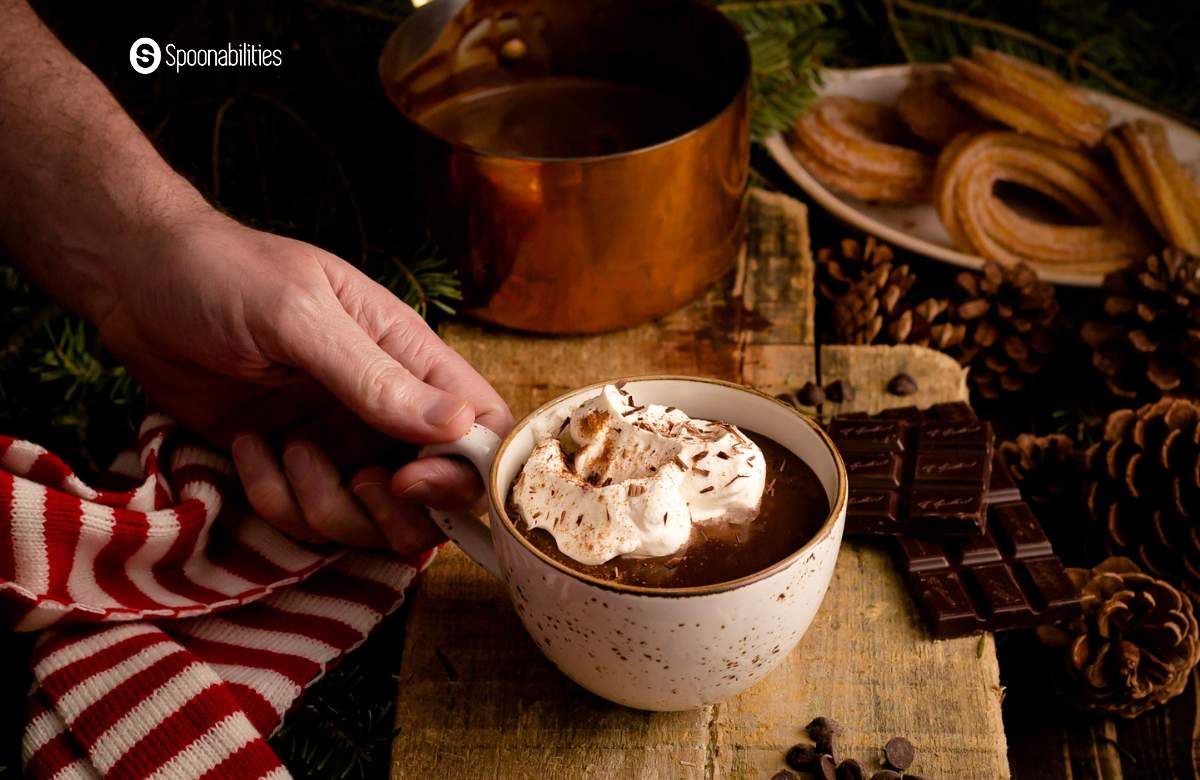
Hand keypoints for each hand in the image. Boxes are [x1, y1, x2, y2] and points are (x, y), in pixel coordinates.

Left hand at [96, 208, 511, 551]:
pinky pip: (306, 520)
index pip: (483, 425)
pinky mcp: (290, 468)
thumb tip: (460, 426)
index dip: (466, 471)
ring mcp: (339, 443)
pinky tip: (247, 446)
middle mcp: (385, 410)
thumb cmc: (225, 275)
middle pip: (435, 496)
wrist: (135, 284)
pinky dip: (273, 497)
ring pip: (370, 522)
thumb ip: (376, 377)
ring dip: (323, 505)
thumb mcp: (300, 316)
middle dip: (396, 512)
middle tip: (357, 483)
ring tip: (282, 448)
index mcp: (409, 358)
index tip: (410, 480)